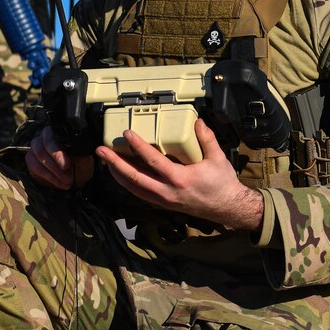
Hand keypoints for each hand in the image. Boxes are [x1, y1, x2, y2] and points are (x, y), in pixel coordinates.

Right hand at [26, 127, 94, 189]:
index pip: (51, 137)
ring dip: (53, 173)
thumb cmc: (80, 165)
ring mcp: (35, 149)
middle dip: (55, 165)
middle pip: (41, 148)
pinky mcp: (31, 161)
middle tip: (68, 178)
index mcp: (57, 132)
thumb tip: (77, 150)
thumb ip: (81, 155)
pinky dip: (49, 178)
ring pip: (37, 158)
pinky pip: (35, 168)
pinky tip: (61, 184)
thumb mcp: (84, 161)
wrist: (75, 178)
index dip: (57, 152)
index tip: (66, 166)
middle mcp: (43, 137)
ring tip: (67, 182)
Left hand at [97, 119, 263, 231]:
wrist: (228, 208)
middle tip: (101, 151)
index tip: (126, 134)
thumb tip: (198, 121)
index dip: (137, 146)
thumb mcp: (217, 158)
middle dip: (115, 164)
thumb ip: (206, 138)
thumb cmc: (223, 184)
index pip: (152, 160)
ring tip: (107, 162)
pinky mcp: (164, 204)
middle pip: (134, 177)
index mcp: (179, 178)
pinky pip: (141, 193)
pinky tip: (124, 175)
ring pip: (134, 188)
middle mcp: (167, 191)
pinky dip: (129, 184)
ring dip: (118, 175)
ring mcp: (164, 200)